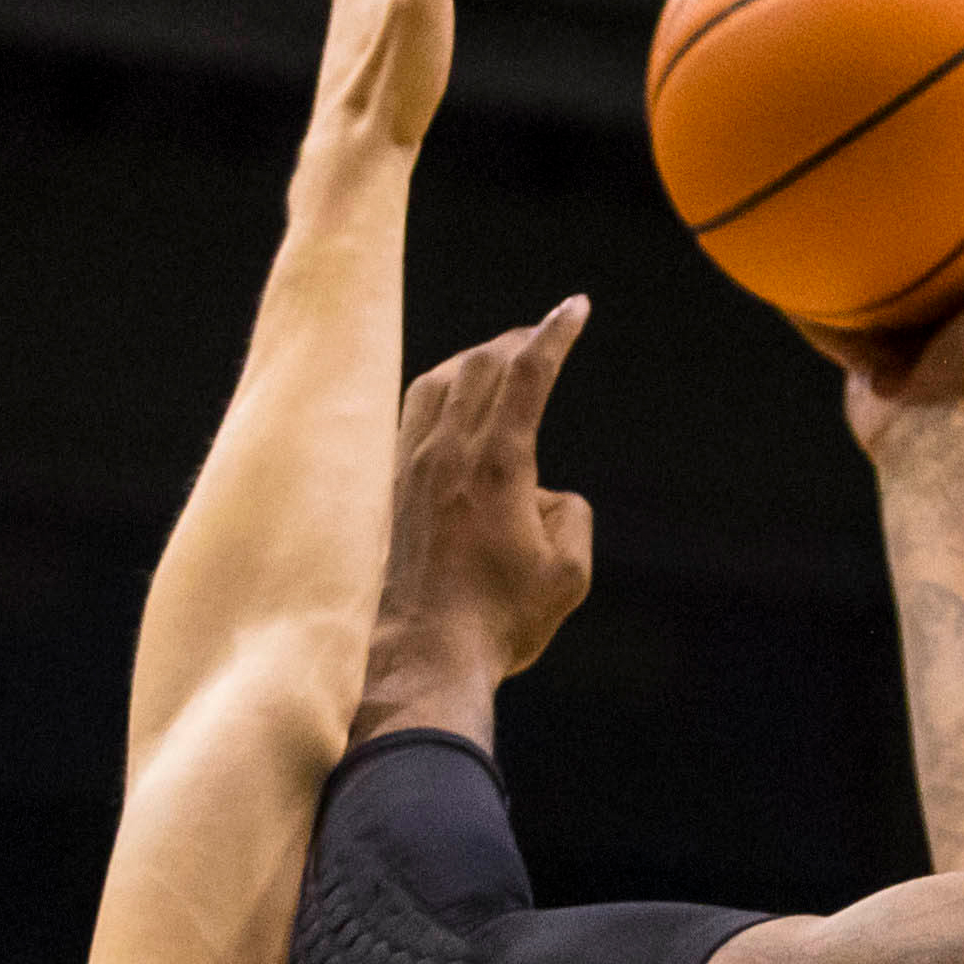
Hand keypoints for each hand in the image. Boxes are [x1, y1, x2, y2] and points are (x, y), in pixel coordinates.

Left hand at [358, 300, 593, 739]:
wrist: (419, 657)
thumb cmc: (498, 621)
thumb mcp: (567, 575)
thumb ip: (571, 518)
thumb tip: (546, 496)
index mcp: (496, 465)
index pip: (527, 374)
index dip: (554, 333)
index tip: (576, 307)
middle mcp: (446, 453)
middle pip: (480, 364)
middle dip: (518, 340)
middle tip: (544, 334)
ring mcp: (409, 467)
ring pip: (437, 381)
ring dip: (474, 359)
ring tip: (499, 360)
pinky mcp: (387, 488)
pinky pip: (410, 413)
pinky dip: (438, 391)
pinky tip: (448, 402)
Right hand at [795, 171, 963, 456]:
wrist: (932, 430)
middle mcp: (945, 309)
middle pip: (928, 252)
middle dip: (915, 216)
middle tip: (899, 159)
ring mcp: (902, 331)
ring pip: (877, 280)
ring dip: (860, 253)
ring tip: (835, 201)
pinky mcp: (863, 350)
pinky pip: (832, 314)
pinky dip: (814, 293)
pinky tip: (788, 255)